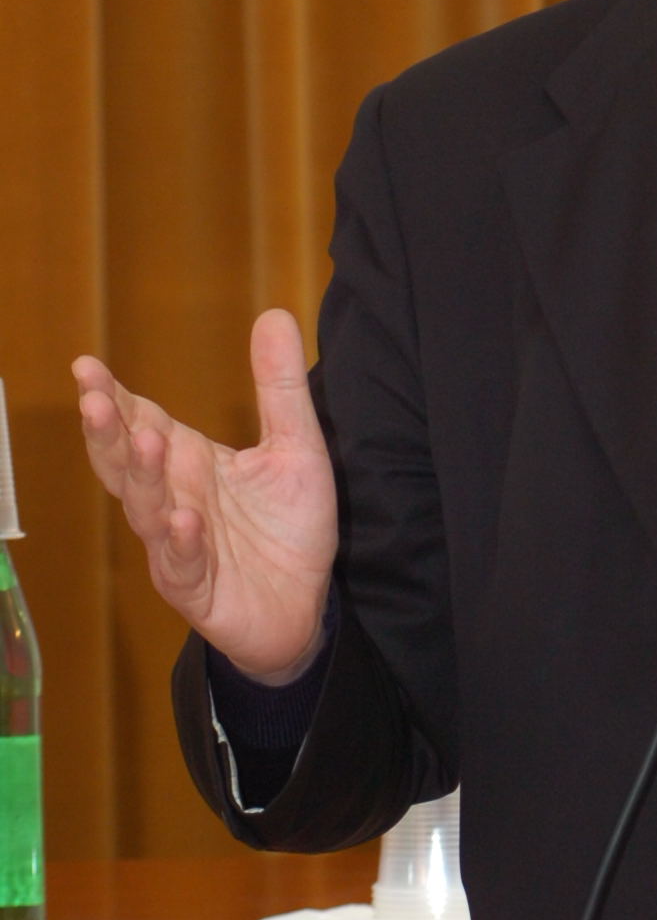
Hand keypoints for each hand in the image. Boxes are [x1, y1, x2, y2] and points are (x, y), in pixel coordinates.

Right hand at [72, 309, 338, 682]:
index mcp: (188, 462)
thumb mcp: (298, 446)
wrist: (306, 606)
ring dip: (144, 478)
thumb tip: (274, 313)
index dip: (113, 397)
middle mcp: (172, 499)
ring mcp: (177, 546)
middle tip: (94, 398)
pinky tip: (183, 521)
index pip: (140, 422)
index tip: (86, 366)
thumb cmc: (289, 526)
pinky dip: (180, 543)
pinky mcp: (196, 589)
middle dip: (108, 432)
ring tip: (146, 442)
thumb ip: (280, 387)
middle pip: (128, 462)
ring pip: (147, 510)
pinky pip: (181, 565)